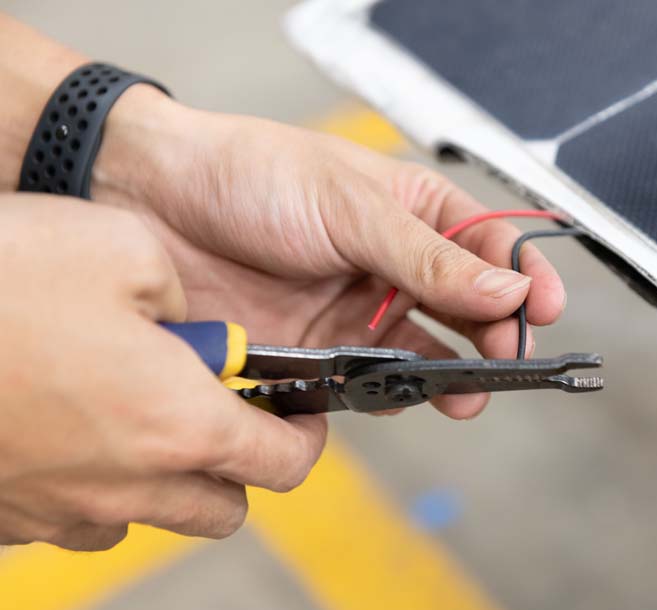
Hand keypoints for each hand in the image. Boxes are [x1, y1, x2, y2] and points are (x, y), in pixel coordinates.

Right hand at [0, 195, 325, 549]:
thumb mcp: (123, 247)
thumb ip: (183, 293)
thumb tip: (187, 322)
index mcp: (177, 423)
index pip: (282, 463)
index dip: (302, 437)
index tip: (297, 413)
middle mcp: (126, 484)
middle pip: (223, 510)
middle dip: (235, 465)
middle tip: (213, 407)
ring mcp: (59, 509)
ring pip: (150, 516)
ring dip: (164, 476)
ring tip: (133, 409)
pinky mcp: (5, 516)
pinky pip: (75, 516)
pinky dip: (94, 483)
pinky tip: (69, 424)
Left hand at [93, 87, 566, 418]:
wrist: (153, 201)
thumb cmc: (252, 175)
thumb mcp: (349, 206)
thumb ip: (428, 257)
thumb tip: (507, 290)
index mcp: (413, 210)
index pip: (488, 245)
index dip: (524, 276)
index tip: (548, 308)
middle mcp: (394, 263)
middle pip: (467, 307)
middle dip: (495, 335)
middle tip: (507, 359)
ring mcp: (358, 309)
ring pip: (425, 351)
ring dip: (450, 374)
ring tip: (464, 392)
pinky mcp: (320, 351)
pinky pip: (369, 381)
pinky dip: (388, 393)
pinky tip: (398, 394)